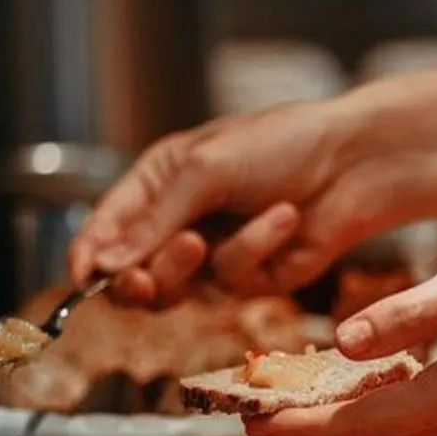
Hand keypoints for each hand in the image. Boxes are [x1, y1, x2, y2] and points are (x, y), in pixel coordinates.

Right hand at [67, 99, 409, 304]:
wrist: (354, 162)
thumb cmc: (282, 145)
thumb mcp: (205, 169)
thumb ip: (153, 221)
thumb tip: (104, 265)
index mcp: (159, 183)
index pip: (106, 230)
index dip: (89, 258)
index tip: (82, 279)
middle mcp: (181, 221)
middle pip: (134, 274)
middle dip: (138, 277)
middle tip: (142, 280)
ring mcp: (216, 254)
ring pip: (179, 290)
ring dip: (192, 265)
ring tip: (205, 239)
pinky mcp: (253, 278)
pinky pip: (234, 281)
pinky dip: (255, 250)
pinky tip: (284, 219)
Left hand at [246, 216, 436, 435]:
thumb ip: (413, 314)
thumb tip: (344, 346)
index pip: (369, 418)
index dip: (305, 421)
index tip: (251, 424)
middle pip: (380, 429)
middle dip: (315, 422)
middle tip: (253, 412)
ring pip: (407, 421)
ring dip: (350, 411)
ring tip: (292, 395)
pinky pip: (434, 409)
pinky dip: (390, 398)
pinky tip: (364, 379)